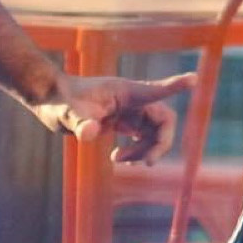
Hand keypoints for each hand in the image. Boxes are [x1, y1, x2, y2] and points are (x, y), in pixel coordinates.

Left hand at [30, 71, 195, 164]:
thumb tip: (89, 132)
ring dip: (144, 152)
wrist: (49, 101)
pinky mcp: (122, 121)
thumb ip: (78, 121)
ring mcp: (129, 110)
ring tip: (120, 160)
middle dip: (159, 144)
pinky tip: (119, 159)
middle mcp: (132, 100)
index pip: (155, 90)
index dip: (176, 86)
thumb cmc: (57, 101)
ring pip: (154, 134)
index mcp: (124, 91)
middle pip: (163, 121)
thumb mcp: (65, 113)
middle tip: (146, 163)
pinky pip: (142, 138)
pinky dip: (136, 152)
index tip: (193, 79)